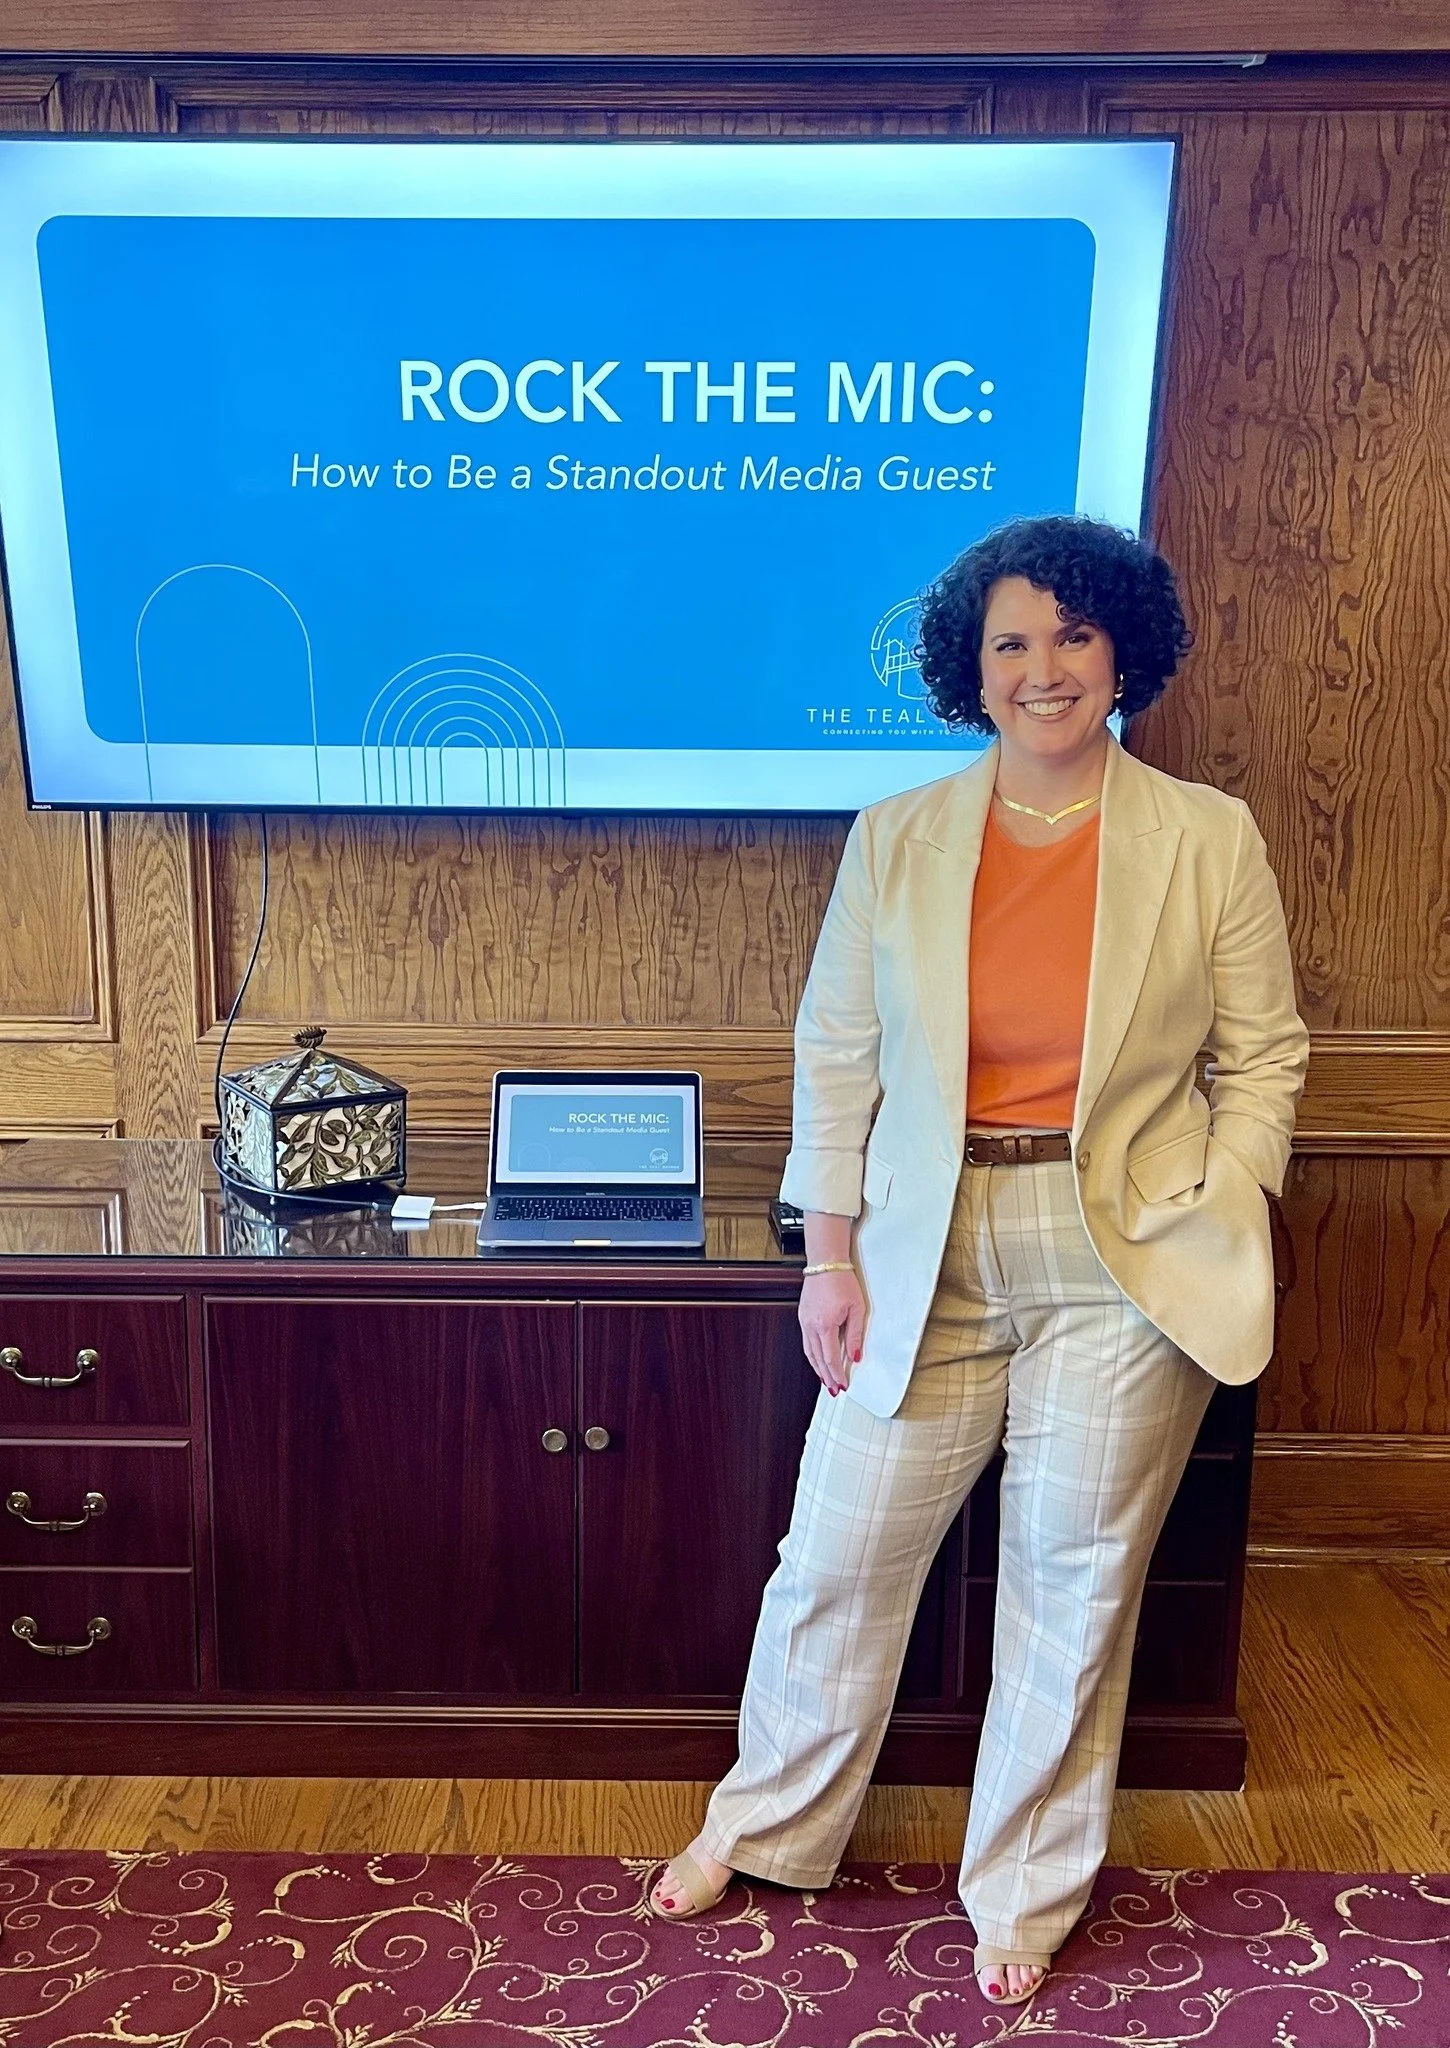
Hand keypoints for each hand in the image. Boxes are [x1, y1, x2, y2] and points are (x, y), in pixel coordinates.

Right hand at [798, 1269, 865, 1394]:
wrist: (826, 1264)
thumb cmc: (842, 1282)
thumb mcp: (857, 1309)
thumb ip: (856, 1335)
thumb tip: (855, 1356)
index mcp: (825, 1325)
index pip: (830, 1358)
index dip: (837, 1374)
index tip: (843, 1385)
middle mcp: (811, 1326)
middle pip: (817, 1359)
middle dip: (826, 1376)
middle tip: (834, 1390)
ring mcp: (804, 1321)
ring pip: (809, 1352)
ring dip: (817, 1368)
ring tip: (826, 1381)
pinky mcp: (803, 1317)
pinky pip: (806, 1342)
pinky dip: (812, 1355)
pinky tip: (817, 1360)